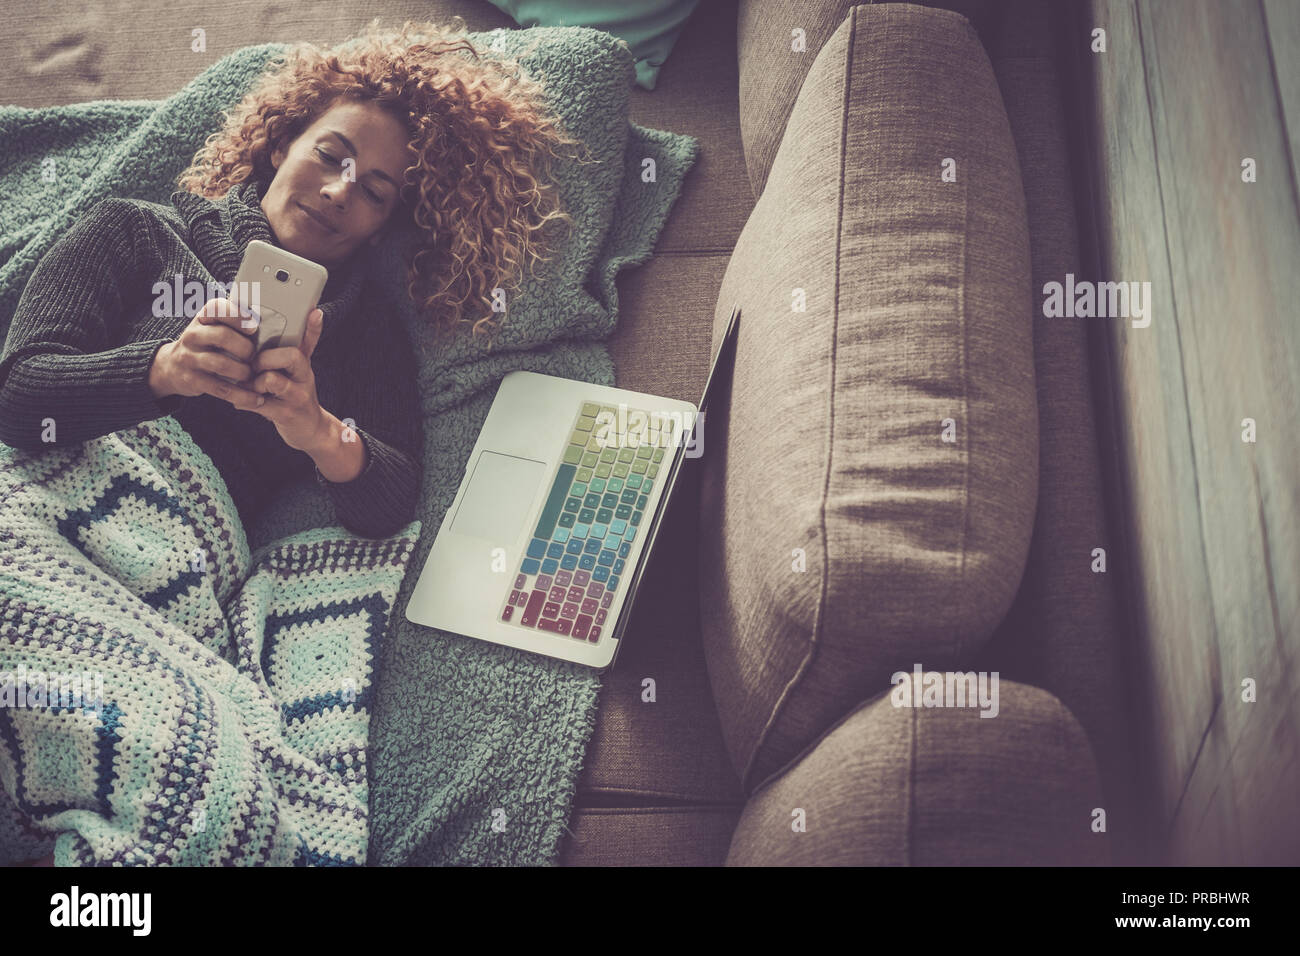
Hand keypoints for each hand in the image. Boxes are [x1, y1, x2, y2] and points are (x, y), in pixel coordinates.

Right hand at [149, 296, 262, 401]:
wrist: (170, 367)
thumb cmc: (203, 345)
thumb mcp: (211, 328)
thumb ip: (233, 323)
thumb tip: (268, 321)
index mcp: (202, 318)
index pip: (217, 308)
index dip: (237, 316)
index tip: (254, 327)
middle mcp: (193, 335)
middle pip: (222, 336)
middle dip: (245, 348)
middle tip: (254, 356)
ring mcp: (190, 358)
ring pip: (221, 364)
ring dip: (243, 372)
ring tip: (252, 375)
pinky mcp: (192, 380)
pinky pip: (221, 389)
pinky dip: (242, 395)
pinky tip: (256, 398)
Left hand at [240, 308, 328, 452]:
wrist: (311, 430)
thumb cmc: (297, 395)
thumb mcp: (301, 370)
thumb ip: (298, 347)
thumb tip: (310, 315)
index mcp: (304, 363)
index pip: (308, 340)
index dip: (312, 327)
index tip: (312, 312)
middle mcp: (305, 377)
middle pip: (291, 356)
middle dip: (265, 358)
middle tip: (254, 366)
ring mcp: (297, 395)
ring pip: (273, 379)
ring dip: (254, 382)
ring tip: (248, 387)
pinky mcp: (287, 414)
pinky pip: (261, 404)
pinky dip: (245, 402)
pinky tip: (241, 402)